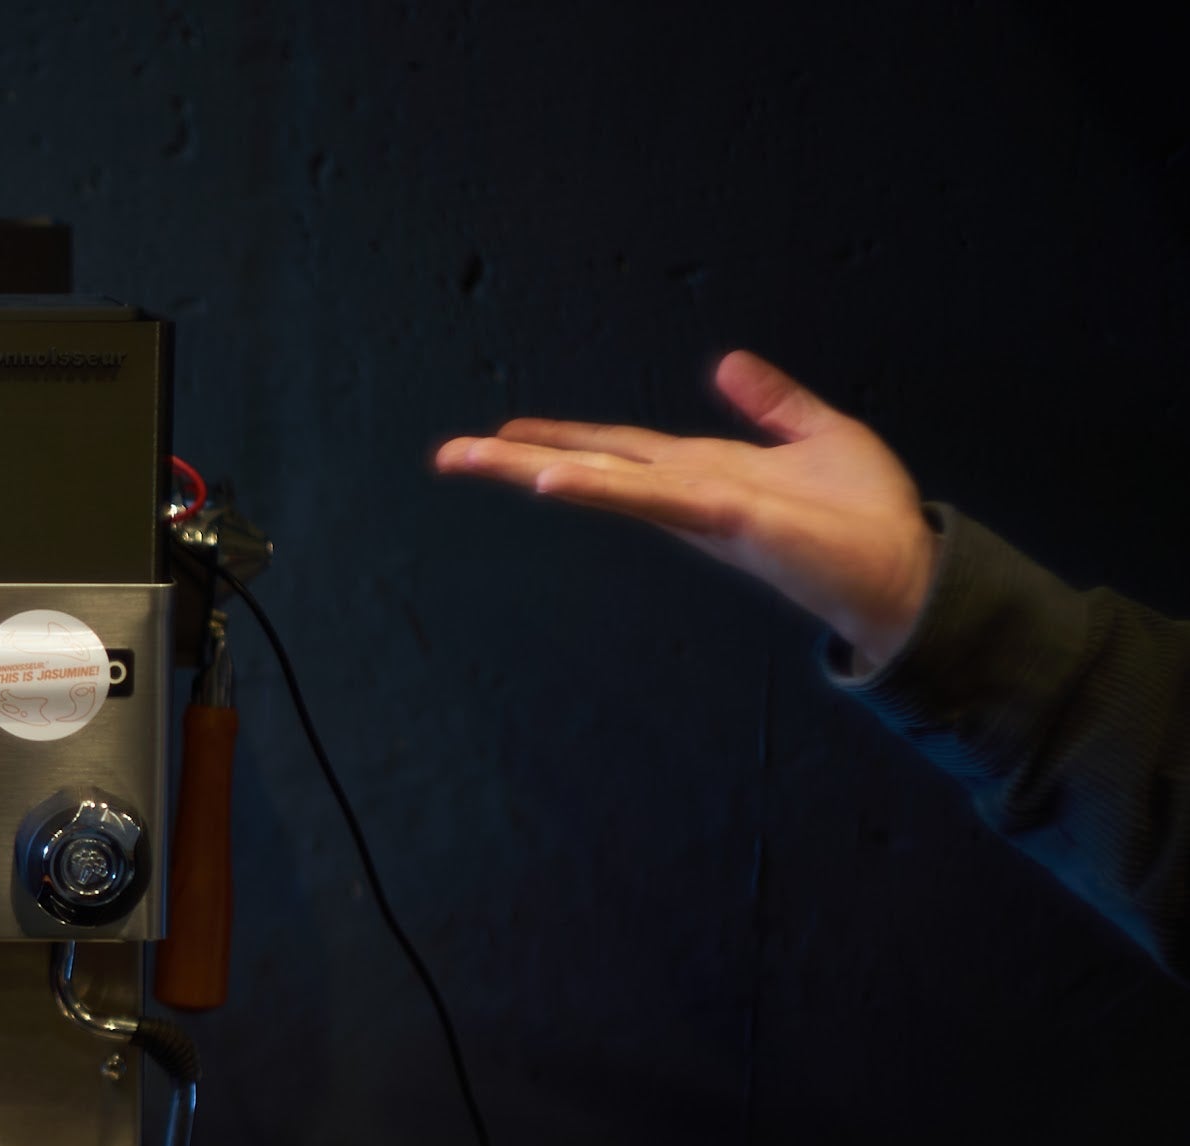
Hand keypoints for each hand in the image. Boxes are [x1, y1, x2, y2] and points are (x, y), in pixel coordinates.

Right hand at [435, 351, 938, 669]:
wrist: (906, 571)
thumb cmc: (869, 516)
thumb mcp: (822, 435)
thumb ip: (773, 403)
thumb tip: (727, 363)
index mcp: (704, 471)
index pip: (620, 450)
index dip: (563, 436)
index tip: (507, 430)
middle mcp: (686, 491)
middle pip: (589, 466)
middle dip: (517, 459)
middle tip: (449, 453)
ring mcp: (696, 506)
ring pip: (600, 481)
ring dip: (531, 468)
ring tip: (472, 457)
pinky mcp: (723, 516)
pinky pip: (650, 497)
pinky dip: (599, 488)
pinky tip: (551, 478)